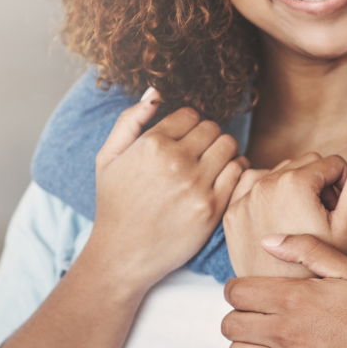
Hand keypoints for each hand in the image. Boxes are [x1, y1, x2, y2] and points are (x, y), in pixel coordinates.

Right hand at [89, 88, 248, 289]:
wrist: (122, 255)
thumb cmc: (114, 205)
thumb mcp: (108, 158)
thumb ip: (129, 120)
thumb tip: (154, 93)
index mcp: (151, 144)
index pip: (190, 114)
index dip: (188, 125)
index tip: (183, 139)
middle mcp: (175, 161)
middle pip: (212, 128)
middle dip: (207, 137)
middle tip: (199, 153)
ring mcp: (196, 185)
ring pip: (229, 145)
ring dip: (223, 151)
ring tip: (211, 164)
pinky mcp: (212, 208)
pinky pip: (239, 172)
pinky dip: (236, 171)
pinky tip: (222, 179)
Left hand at [222, 234, 346, 347]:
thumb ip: (307, 250)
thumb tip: (269, 241)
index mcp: (294, 299)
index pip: (236, 292)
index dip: (238, 287)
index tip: (251, 286)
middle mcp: (285, 333)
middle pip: (230, 325)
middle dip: (239, 313)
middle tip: (256, 308)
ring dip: (245, 342)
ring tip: (263, 332)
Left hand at [224, 145, 346, 277]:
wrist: (283, 302)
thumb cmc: (319, 268)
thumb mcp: (346, 225)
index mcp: (295, 182)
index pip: (332, 162)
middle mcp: (265, 183)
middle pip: (305, 164)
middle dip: (321, 184)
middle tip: (330, 215)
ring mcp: (244, 198)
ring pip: (280, 173)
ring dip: (296, 187)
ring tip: (306, 219)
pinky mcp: (231, 212)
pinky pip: (254, 187)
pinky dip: (269, 195)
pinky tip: (282, 220)